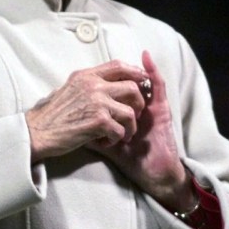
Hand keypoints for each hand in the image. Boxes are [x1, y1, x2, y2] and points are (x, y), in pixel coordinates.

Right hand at [26, 60, 148, 161]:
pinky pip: (120, 131)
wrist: (37, 131)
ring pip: (130, 113)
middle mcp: (93, 85)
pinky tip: (105, 142)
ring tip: (120, 135)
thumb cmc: (51, 113)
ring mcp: (97, 102)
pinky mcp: (98, 121)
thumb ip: (88, 83)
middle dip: (138, 104)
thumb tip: (109, 83)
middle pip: (132, 88)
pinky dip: (115, 139)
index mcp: (86, 75)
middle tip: (132, 116)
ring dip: (129, 127)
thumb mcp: (69, 88)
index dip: (135, 72)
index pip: (119, 66)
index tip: (142, 81)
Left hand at [86, 51, 194, 210]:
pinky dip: (152, 69)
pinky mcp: (161, 107)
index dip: (100, 79)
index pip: (111, 88)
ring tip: (123, 60)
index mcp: (120, 111)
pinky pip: (158, 85)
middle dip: (115, 75)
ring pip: (139, 78)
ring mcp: (148, 104)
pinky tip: (145, 56)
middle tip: (101, 72)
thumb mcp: (103, 143)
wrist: (151, 172)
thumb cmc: (129, 159)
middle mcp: (135, 105)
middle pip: (124, 80)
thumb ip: (89, 131)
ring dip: (130, 70)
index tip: (83, 76)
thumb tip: (67, 123)